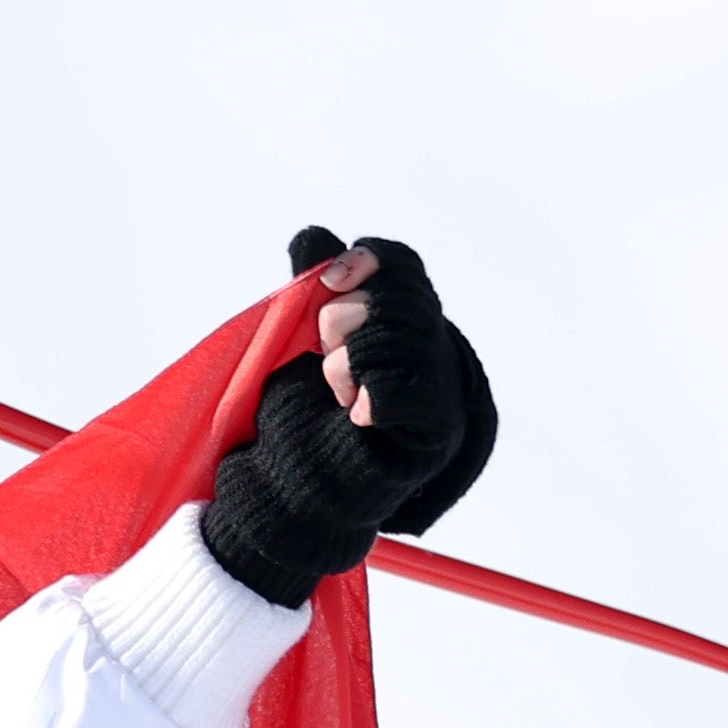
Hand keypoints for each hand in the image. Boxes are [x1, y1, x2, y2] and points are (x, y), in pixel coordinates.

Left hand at [201, 228, 497, 604]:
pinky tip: (356, 412)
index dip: (369, 262)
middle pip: (405, 297)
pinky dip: (375, 394)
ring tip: (335, 390)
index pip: (402, 267)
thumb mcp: (295, 345)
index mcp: (397, 324)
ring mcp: (439, 391)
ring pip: (405, 339)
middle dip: (350, 315)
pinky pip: (413, 393)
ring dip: (350, 359)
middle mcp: (428, 351)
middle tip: (324, 346)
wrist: (288, 491)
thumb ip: (310, 292)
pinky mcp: (435, 433)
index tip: (329, 279)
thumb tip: (313, 236)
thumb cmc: (296, 419)